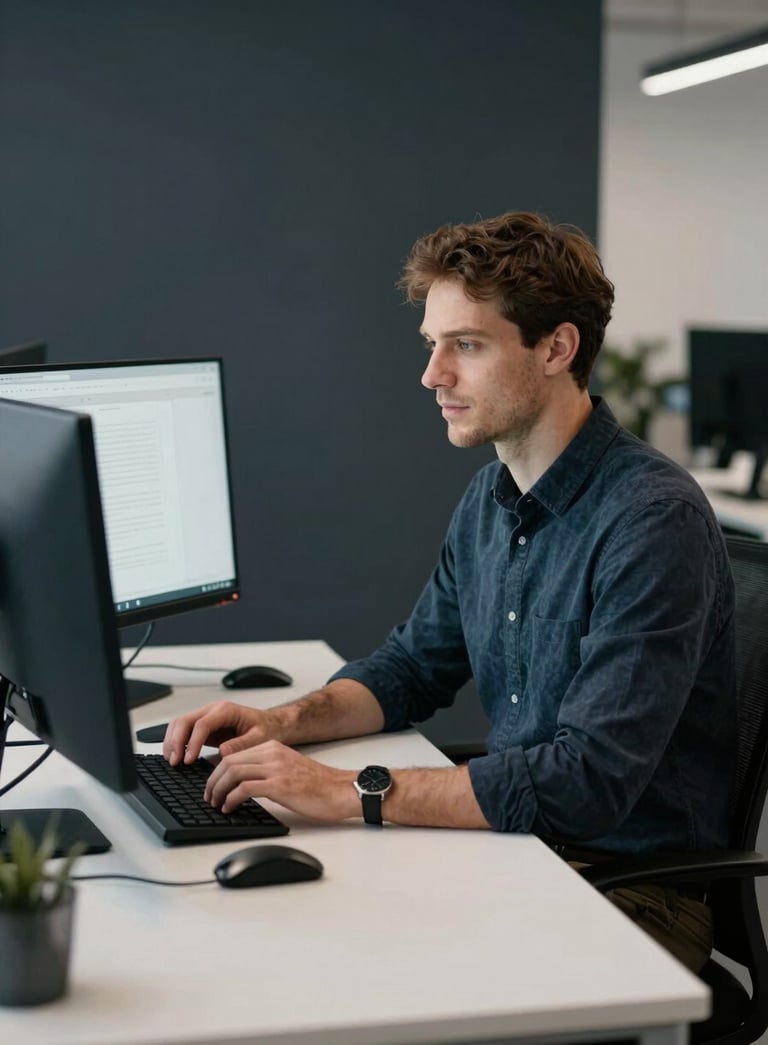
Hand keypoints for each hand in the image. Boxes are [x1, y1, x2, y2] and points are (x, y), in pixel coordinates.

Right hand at [163, 700, 279, 765]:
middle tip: (175, 762)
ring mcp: (206, 717)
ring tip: (172, 761)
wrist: (271, 724)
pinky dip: (176, 741)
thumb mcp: (260, 738)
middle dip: (176, 741)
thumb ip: (241, 744)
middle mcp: (213, 710)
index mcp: (226, 711)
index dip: (193, 742)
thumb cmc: (266, 729)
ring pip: (179, 724)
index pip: (202, 724)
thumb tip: (222, 752)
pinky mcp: (204, 726)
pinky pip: (183, 730)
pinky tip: (175, 755)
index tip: (188, 759)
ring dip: (172, 741)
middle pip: (184, 721)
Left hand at [204, 740, 356, 820]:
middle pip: (228, 762)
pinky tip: (230, 808)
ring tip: (216, 804)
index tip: (213, 786)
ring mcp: (276, 768)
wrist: (341, 791)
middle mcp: (272, 753)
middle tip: (208, 797)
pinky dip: (230, 799)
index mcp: (273, 747)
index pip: (234, 754)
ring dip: (218, 790)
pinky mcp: (279, 785)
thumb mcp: (289, 769)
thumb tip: (242, 783)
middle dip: (212, 781)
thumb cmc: (318, 786)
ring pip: (232, 772)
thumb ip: (267, 770)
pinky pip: (243, 788)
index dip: (217, 771)